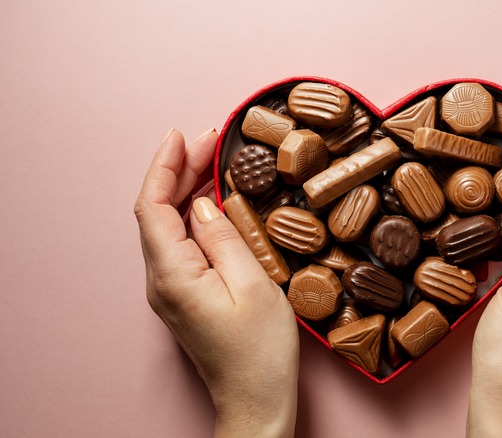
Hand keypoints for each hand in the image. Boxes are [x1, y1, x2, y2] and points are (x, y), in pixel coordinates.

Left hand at [134, 129, 298, 437]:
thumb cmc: (260, 353)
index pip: (153, 206)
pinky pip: (182, 244)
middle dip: (180, 170)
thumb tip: (202, 204)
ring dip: (188, 189)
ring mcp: (170, 291)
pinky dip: (195, 214)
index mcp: (173, 275)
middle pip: (158, 212)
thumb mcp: (253, 285)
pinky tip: (216, 201)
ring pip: (169, 226)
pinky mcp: (185, 296)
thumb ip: (223, 238)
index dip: (165, 166)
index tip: (183, 135)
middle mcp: (162, 281)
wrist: (256, 401)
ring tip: (216, 160)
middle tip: (213, 139)